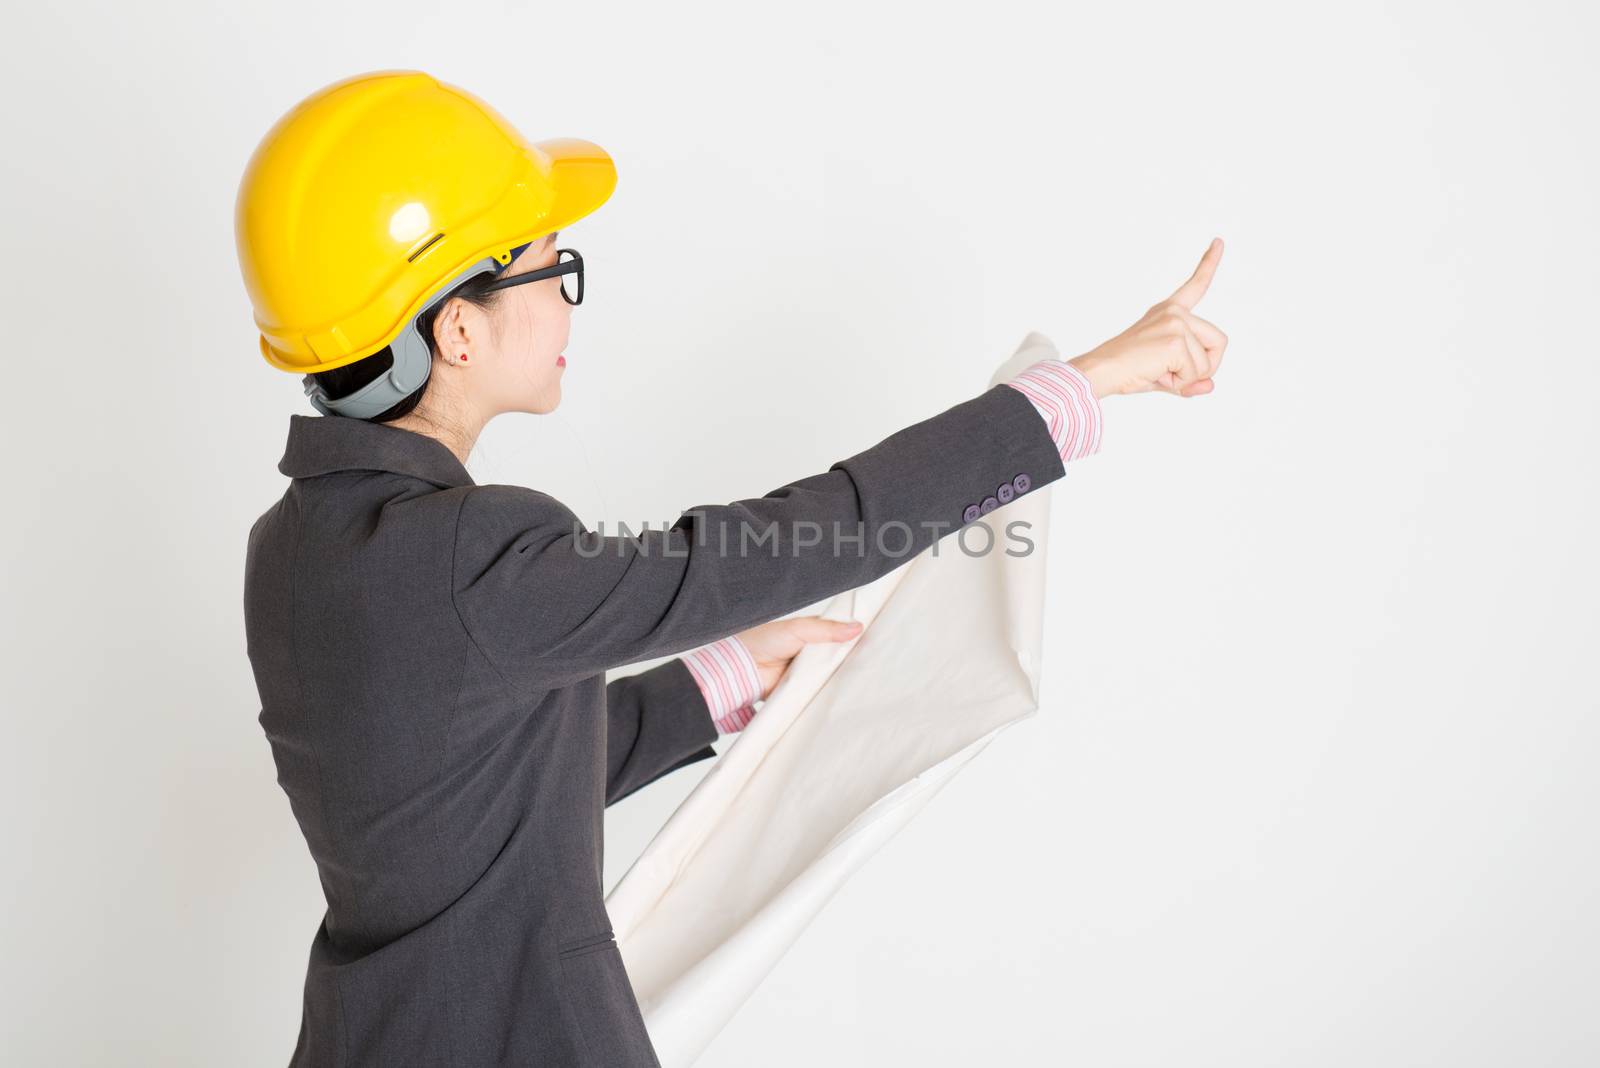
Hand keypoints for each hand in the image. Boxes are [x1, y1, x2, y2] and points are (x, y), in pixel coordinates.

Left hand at [736, 616, 863, 697]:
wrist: (742, 669)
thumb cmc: (764, 641)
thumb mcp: (798, 629)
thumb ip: (826, 628)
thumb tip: (857, 627)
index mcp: (812, 635)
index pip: (839, 635)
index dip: (854, 637)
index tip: (874, 639)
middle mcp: (812, 654)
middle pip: (839, 657)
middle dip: (852, 660)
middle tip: (873, 661)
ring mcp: (808, 674)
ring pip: (833, 676)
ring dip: (841, 677)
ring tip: (864, 678)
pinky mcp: (803, 692)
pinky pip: (821, 693)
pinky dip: (829, 693)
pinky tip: (844, 693)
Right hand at [1067, 238, 1228, 398]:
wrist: (1100, 371)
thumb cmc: (1126, 370)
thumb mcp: (1165, 374)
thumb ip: (1191, 379)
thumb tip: (1210, 387)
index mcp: (1168, 311)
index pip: (1196, 285)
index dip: (1210, 263)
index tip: (1218, 241)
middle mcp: (1174, 312)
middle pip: (1219, 342)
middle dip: (1205, 368)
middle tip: (1174, 376)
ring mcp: (1176, 324)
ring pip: (1208, 363)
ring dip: (1187, 378)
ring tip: (1157, 373)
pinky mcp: (1175, 341)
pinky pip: (1196, 373)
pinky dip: (1180, 384)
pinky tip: (1157, 374)